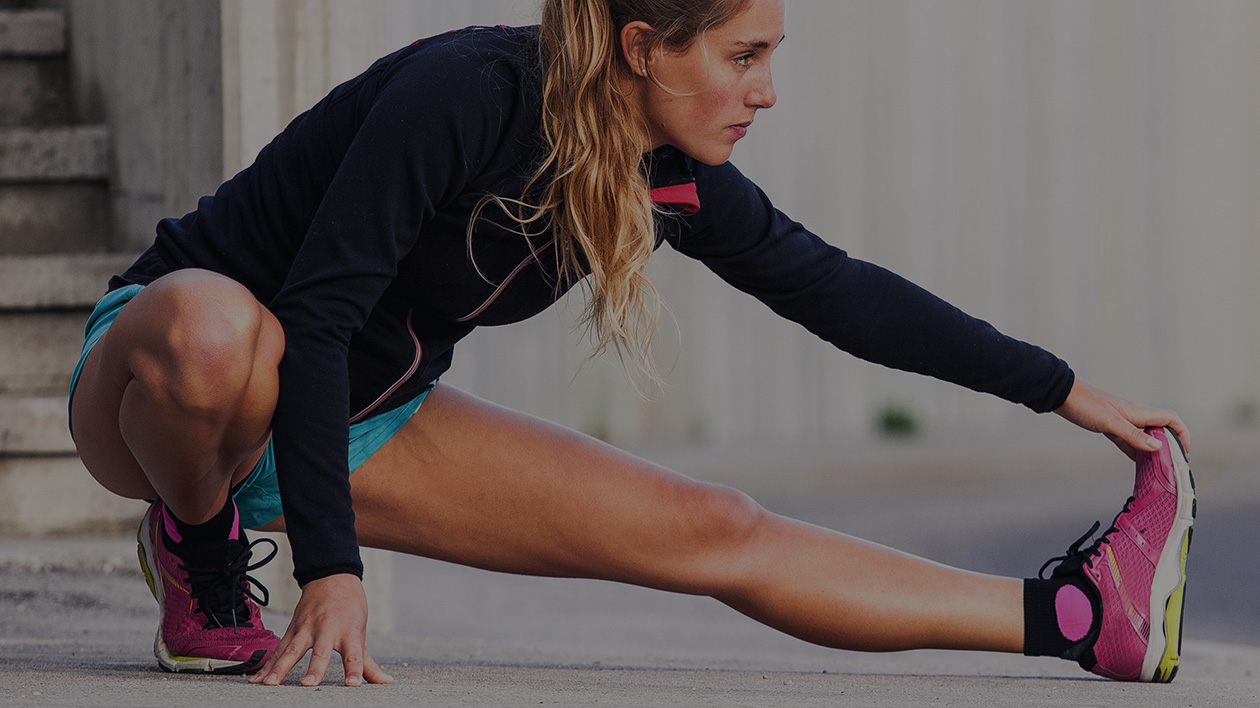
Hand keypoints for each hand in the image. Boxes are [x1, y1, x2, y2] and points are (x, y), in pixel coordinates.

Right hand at [248, 573, 392, 686]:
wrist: (332, 576)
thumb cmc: (350, 606)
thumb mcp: (360, 631)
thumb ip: (368, 662)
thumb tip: (385, 682)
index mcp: (349, 631)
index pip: (354, 654)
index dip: (354, 669)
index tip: (353, 684)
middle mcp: (327, 629)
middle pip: (321, 651)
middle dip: (315, 668)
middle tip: (308, 684)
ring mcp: (307, 627)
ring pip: (292, 649)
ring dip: (280, 667)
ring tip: (270, 684)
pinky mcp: (293, 628)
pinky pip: (278, 648)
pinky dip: (267, 664)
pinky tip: (256, 678)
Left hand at [1054, 377, 1189, 460]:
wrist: (1062, 395)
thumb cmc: (1085, 405)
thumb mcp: (1110, 422)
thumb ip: (1133, 435)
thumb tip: (1157, 447)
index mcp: (1139, 412)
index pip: (1171, 419)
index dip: (1183, 434)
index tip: (1185, 452)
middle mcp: (1134, 416)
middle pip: (1160, 430)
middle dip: (1170, 446)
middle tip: (1172, 466)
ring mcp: (1122, 421)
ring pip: (1144, 437)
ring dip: (1152, 451)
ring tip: (1158, 469)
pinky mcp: (1109, 426)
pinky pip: (1128, 440)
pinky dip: (1135, 451)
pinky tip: (1137, 463)